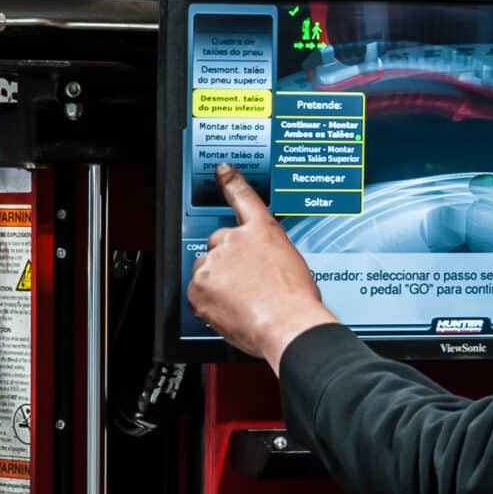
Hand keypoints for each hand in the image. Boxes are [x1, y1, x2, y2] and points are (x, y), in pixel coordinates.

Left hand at [187, 164, 339, 370]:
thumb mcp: (291, 264)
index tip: (222, 170)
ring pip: (206, 268)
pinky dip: (207, 301)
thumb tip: (259, 265)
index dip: (231, 181)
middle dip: (226, 261)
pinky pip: (196, 292)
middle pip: (219, 243)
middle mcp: (234, 239)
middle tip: (245, 284)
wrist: (286, 324)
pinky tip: (228, 310)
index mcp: (262, 230)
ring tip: (241, 301)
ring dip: (217, 282)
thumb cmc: (296, 300)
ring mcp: (214, 261)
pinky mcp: (199, 285)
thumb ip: (268, 255)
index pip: (243, 197)